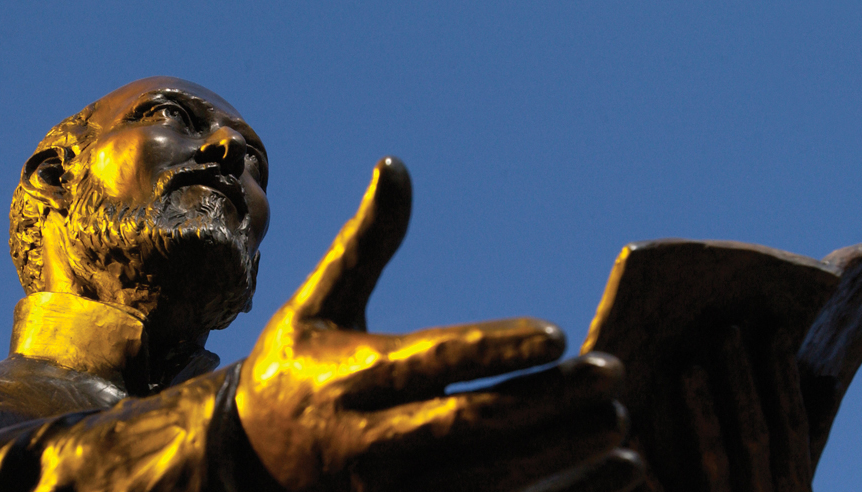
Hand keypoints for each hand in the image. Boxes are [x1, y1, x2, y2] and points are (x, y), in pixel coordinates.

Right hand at [236, 158, 642, 491]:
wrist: (243, 469)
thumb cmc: (292, 374)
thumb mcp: (316, 306)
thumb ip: (364, 242)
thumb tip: (395, 165)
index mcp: (350, 379)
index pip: (435, 362)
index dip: (497, 352)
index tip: (559, 336)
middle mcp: (368, 444)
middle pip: (471, 427)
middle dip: (547, 405)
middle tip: (613, 373)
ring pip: (488, 481)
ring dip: (560, 456)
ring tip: (619, 424)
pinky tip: (615, 475)